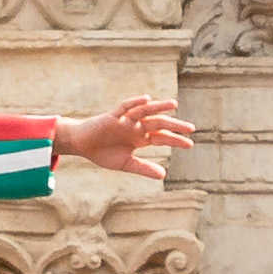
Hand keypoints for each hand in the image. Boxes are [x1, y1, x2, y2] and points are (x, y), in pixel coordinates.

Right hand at [61, 95, 195, 177]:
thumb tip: (164, 175)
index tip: (190, 144)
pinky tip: (146, 99)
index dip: (175, 140)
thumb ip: (143, 168)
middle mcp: (136, 127)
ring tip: (173, 104)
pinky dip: (134, 103)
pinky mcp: (112, 116)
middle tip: (191, 128)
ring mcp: (125, 120)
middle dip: (174, 125)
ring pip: (145, 111)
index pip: (161, 137)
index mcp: (140, 138)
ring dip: (159, 107)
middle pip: (158, 124)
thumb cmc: (102, 152)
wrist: (81, 144)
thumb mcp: (125, 163)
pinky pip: (124, 107)